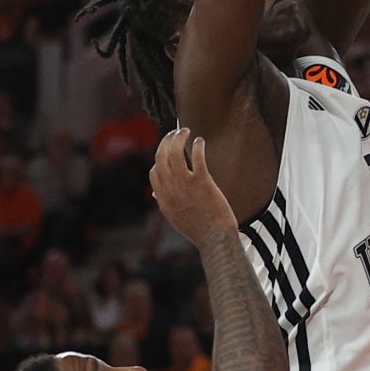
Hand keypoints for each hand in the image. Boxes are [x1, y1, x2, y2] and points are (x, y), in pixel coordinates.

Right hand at [149, 129, 236, 245]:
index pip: (154, 172)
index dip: (160, 159)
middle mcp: (171, 190)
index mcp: (163, 199)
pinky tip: (200, 141)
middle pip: (161, 158)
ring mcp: (186, 186)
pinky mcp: (203, 183)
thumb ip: (164, 203)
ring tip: (185, 131)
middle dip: (166, 142)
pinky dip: (197, 146)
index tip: (168, 152)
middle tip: (174, 133)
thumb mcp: (174, 218)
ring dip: (178, 139)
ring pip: (174, 154)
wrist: (215, 239)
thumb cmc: (199, 229)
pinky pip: (197, 159)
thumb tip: (154, 193)